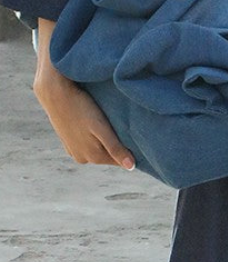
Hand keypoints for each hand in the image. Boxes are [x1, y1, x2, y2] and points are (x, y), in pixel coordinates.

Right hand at [32, 18, 135, 168]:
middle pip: (109, 154)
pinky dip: (93, 136)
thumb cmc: (82, 108)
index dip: (130, 151)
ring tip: (111, 125)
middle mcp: (82, 158)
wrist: (54, 94)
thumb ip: (116, 148)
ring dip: (105, 140)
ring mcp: (73, 150)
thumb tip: (131, 167)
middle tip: (126, 128)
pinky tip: (95, 125)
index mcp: (93, 157)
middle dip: (118, 145)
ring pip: (98, 148)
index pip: (120, 160)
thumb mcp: (101, 128)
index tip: (139, 139)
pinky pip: (87, 142)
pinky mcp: (67, 141)